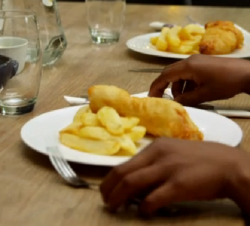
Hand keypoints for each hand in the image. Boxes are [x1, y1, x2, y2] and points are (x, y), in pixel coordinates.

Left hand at [100, 138, 249, 215]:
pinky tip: (144, 212)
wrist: (226, 164)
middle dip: (109, 188)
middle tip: (105, 200)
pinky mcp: (178, 185)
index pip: (125, 163)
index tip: (107, 188)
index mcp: (156, 146)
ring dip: (118, 198)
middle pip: (123, 172)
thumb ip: (155, 162)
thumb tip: (137, 179)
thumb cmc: (199, 159)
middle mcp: (158, 155)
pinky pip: (153, 198)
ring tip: (114, 207)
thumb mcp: (173, 152)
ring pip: (132, 183)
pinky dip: (144, 207)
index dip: (111, 178)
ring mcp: (167, 169)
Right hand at [149, 54, 249, 105]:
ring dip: (178, 86)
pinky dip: (187, 84)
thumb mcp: (204, 94)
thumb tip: (175, 103)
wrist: (246, 74)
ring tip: (182, 100)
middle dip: (165, 86)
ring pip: (180, 74)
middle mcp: (189, 61)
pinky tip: (193, 94)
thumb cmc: (226, 83)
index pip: (165, 76)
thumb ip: (187, 99)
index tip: (151, 97)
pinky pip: (189, 73)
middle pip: (170, 73)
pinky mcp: (203, 64)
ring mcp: (197, 61)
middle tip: (161, 99)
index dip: (156, 87)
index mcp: (188, 66)